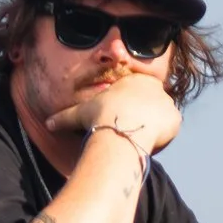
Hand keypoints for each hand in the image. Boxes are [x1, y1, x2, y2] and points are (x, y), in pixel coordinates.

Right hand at [45, 72, 181, 155]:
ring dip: (151, 128)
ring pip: (160, 118)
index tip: (119, 122)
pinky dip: (161, 137)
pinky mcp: (175, 118)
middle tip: (127, 133)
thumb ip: (64, 117)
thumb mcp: (79, 113)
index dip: (127, 110)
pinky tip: (147, 143)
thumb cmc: (99, 116)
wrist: (120, 128)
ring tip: (135, 139)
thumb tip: (47, 124)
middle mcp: (155, 87)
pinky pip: (169, 129)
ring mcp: (167, 102)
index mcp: (135, 80)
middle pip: (149, 106)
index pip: (135, 95)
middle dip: (140, 119)